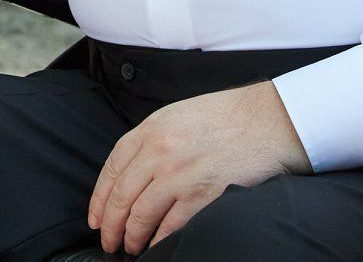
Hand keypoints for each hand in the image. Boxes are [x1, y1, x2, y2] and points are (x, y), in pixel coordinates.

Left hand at [88, 80, 310, 254]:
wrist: (266, 121)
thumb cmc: (225, 117)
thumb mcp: (176, 116)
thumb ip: (150, 140)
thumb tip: (131, 173)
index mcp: (151, 130)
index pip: (112, 168)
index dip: (99, 198)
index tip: (96, 218)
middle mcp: (160, 152)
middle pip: (122, 196)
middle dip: (111, 225)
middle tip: (109, 240)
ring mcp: (181, 175)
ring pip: (141, 215)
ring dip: (132, 237)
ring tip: (131, 246)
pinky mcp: (203, 196)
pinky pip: (171, 227)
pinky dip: (159, 241)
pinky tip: (155, 247)